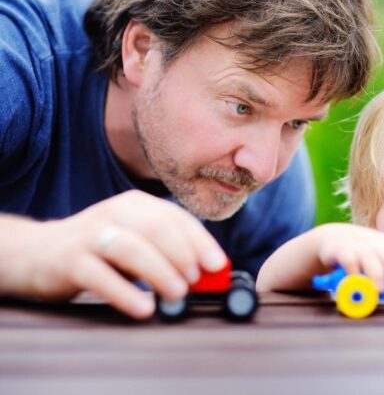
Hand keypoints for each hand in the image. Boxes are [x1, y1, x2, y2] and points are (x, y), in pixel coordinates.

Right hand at [0, 190, 226, 318]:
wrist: (36, 252)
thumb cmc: (99, 250)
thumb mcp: (135, 244)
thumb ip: (168, 253)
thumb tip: (209, 273)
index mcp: (135, 205)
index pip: (175, 217)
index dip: (200, 241)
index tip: (217, 265)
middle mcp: (114, 213)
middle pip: (157, 228)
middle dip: (182, 254)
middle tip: (196, 281)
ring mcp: (89, 235)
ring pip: (129, 247)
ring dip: (159, 270)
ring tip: (178, 293)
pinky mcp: (67, 260)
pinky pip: (99, 275)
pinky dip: (124, 292)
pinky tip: (143, 308)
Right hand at [313, 223, 383, 291]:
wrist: (331, 239)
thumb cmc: (362, 253)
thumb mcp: (380, 258)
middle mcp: (374, 244)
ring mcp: (357, 245)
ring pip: (369, 256)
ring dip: (376, 273)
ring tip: (380, 289)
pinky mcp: (339, 249)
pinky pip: (347, 258)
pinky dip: (353, 270)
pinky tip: (356, 280)